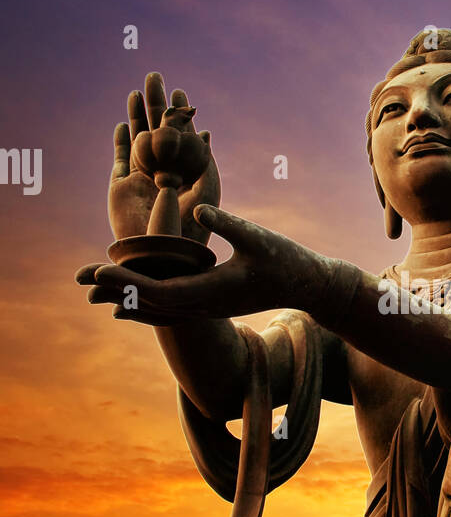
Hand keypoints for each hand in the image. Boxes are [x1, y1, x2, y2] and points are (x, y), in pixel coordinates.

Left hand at [77, 206, 325, 322]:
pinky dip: (143, 306)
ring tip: (92, 293)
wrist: (306, 286)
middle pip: (150, 303)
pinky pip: (169, 309)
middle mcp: (204, 305)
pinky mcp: (209, 304)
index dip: (128, 280)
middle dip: (114, 290)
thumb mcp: (258, 236)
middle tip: (79, 279)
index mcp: (212, 290)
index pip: (160, 290)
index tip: (100, 269)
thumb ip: (227, 222)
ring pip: (156, 310)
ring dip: (124, 299)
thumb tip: (199, 206)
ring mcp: (206, 308)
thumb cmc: (286, 259)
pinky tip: (125, 305)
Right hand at [108, 72, 219, 241]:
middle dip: (156, 103)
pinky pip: (120, 158)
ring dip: (137, 115)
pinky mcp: (121, 186)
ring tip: (136, 92)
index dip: (179, 113)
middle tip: (155, 76)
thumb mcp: (206, 190)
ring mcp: (141, 177)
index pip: (181, 133)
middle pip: (157, 129)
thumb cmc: (191, 226)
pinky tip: (123, 123)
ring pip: (138, 139)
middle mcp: (163, 170)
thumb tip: (204, 133)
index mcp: (185, 169)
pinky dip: (121, 140)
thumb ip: (204, 161)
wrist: (162, 251)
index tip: (180, 91)